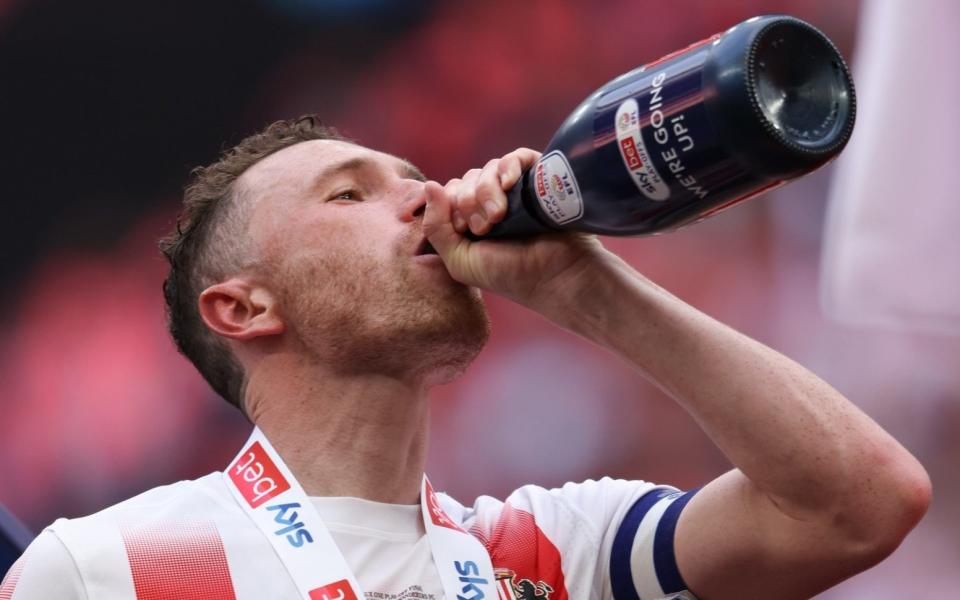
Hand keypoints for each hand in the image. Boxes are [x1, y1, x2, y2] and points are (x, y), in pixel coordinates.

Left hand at [422, 148, 608, 309]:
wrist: (556, 276)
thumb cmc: (509, 273)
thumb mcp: (460, 259)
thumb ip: (436, 227)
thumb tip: (429, 185)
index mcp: (471, 220)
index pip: (448, 193)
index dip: (447, 205)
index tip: (464, 229)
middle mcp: (491, 202)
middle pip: (465, 180)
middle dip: (467, 202)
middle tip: (484, 228)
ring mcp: (515, 190)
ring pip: (487, 169)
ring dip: (485, 190)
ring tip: (499, 216)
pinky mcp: (537, 179)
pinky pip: (515, 157)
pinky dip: (508, 166)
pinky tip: (509, 183)